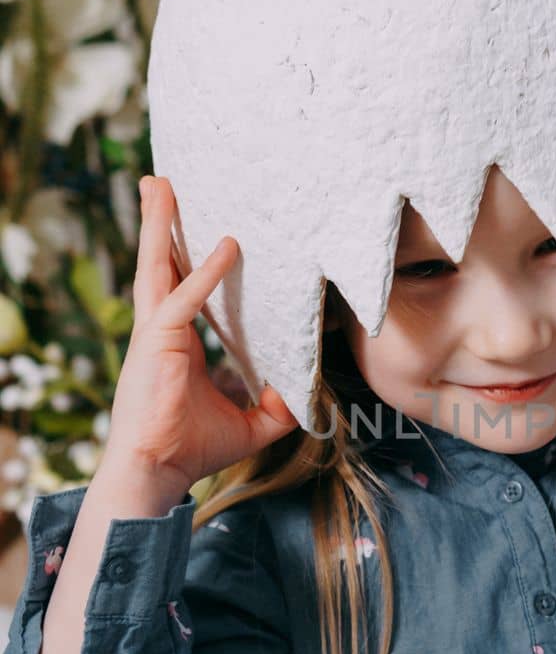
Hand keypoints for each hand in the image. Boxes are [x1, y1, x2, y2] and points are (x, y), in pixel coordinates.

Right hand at [99, 175, 299, 494]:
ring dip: (159, 224)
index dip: (189, 255)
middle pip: (158, 263)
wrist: (156, 472)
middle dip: (159, 221)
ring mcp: (153, 333)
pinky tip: (226, 247)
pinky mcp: (157, 343)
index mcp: (176, 341)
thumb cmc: (190, 450)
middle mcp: (160, 329)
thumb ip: (276, 407)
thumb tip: (304, 394)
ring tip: (159, 184)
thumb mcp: (249, 426)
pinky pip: (183, 300)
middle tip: (159, 181)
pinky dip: (205, 273)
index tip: (202, 224)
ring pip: (155, 266)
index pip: (182, 286)